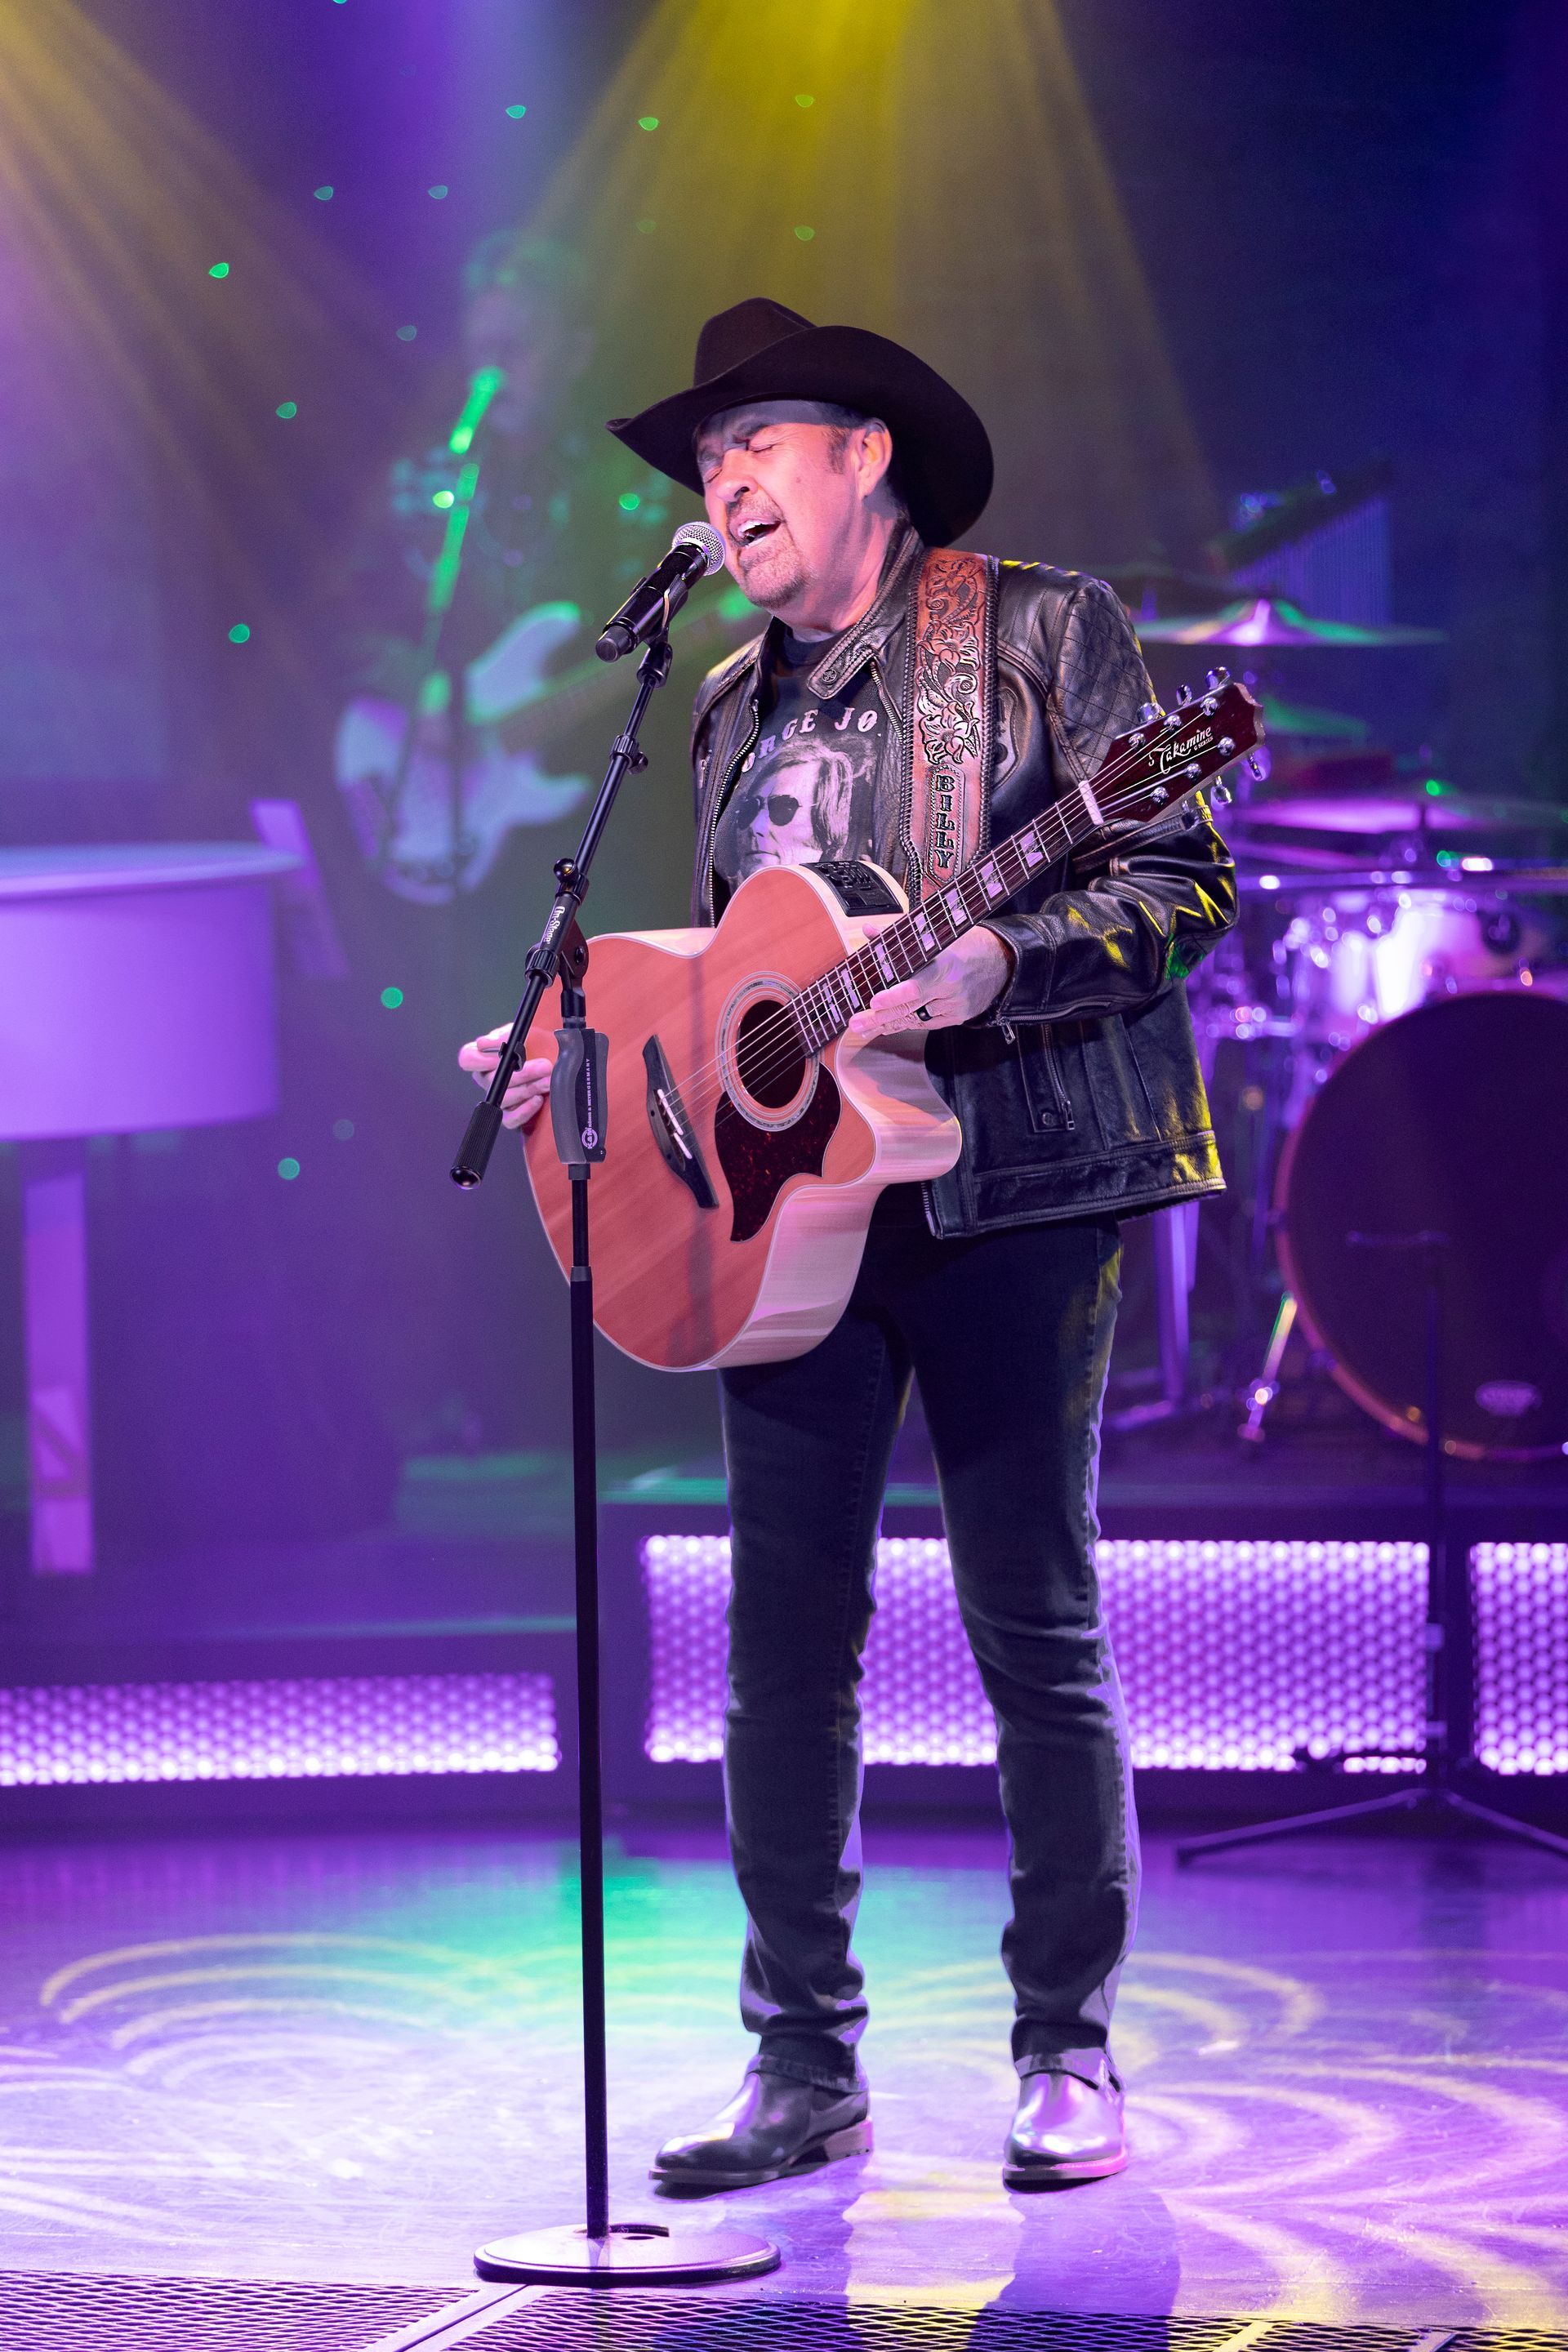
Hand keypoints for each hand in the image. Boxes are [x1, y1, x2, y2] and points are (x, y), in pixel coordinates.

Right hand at [459, 1025, 553, 1129]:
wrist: (559, 1060)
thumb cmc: (542, 1044)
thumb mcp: (528, 1032)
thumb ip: (506, 1035)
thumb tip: (485, 1043)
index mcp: (485, 1056)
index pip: (468, 1058)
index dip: (479, 1059)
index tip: (499, 1056)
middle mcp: (488, 1078)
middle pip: (491, 1081)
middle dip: (522, 1073)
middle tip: (544, 1066)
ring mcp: (499, 1098)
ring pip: (503, 1099)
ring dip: (529, 1088)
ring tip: (548, 1080)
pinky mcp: (512, 1115)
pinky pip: (511, 1119)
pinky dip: (525, 1110)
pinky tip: (539, 1099)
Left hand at [847, 926, 1013, 1039]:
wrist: (1002, 962)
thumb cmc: (964, 944)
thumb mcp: (936, 935)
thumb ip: (900, 936)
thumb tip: (869, 931)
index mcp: (946, 965)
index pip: (918, 985)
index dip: (895, 996)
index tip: (874, 1001)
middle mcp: (952, 989)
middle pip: (911, 1007)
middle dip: (880, 1017)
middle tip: (855, 1022)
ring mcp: (956, 1006)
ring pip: (916, 1018)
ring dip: (887, 1023)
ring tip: (863, 1027)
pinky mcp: (958, 1017)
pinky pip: (926, 1023)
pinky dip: (906, 1023)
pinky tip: (887, 1026)